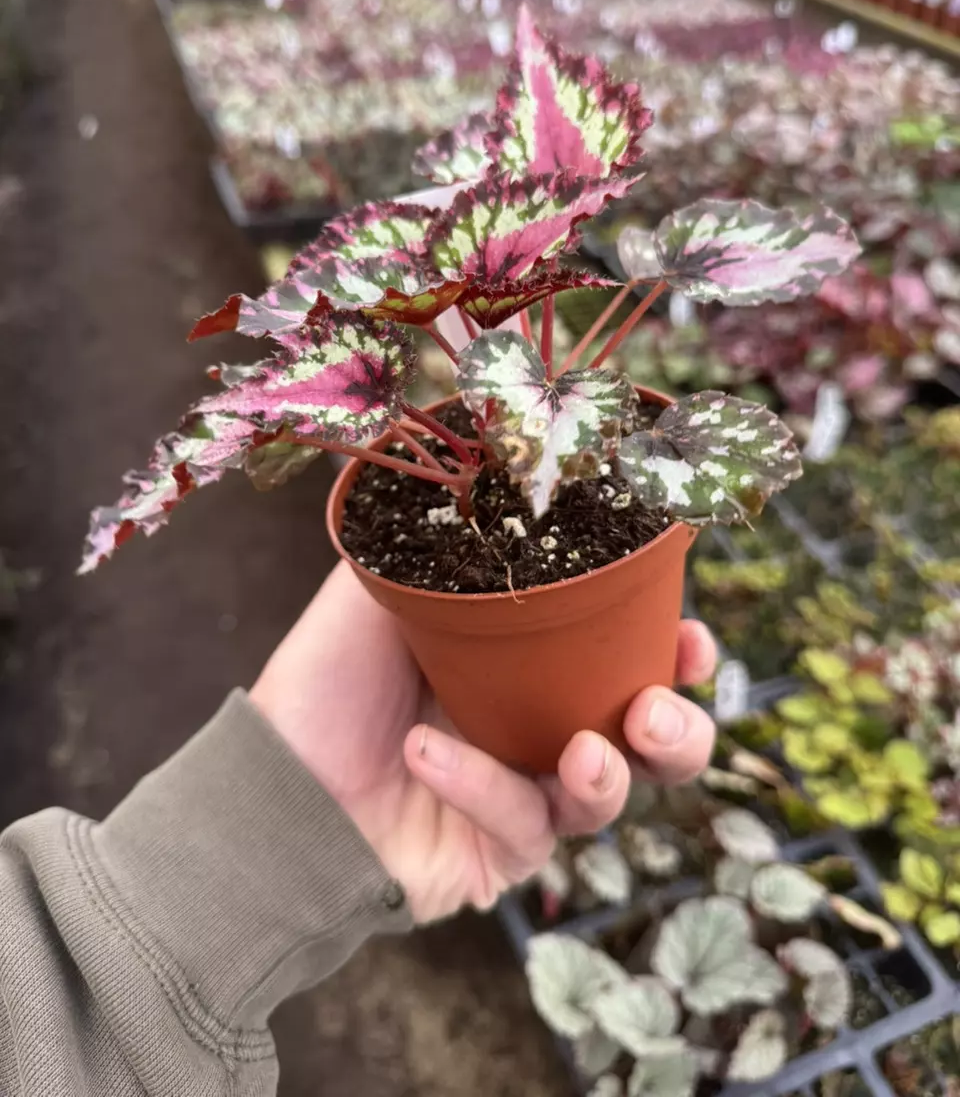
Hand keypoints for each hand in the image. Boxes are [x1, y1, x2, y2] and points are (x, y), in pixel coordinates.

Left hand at [250, 561, 715, 922]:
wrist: (268, 776)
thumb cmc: (323, 680)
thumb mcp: (380, 591)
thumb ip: (436, 541)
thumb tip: (485, 468)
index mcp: (531, 668)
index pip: (628, 660)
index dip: (676, 653)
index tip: (689, 636)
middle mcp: (539, 732)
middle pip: (652, 745)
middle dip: (679, 732)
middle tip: (655, 708)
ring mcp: (523, 799)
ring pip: (610, 799)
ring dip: (612, 775)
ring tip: (584, 750)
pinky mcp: (496, 857)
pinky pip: (521, 825)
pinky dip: (482, 785)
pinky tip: (427, 750)